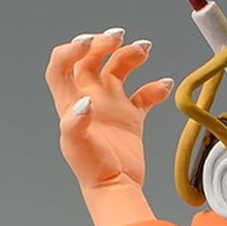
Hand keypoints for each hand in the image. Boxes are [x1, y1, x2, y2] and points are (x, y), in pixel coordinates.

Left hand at [44, 28, 172, 190]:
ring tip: (145, 50)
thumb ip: (76, 123)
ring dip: (130, 55)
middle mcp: (89, 98)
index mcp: (71, 102)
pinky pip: (142, 94)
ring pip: (117, 69)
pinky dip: (154, 87)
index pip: (62, 65)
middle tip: (119, 37)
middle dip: (103, 44)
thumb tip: (84, 102)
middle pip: (91, 59)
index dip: (71, 50)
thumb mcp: (78, 147)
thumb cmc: (92, 171)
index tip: (89, 43)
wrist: (116, 188)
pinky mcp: (130, 117)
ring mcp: (110, 106)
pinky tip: (164, 86)